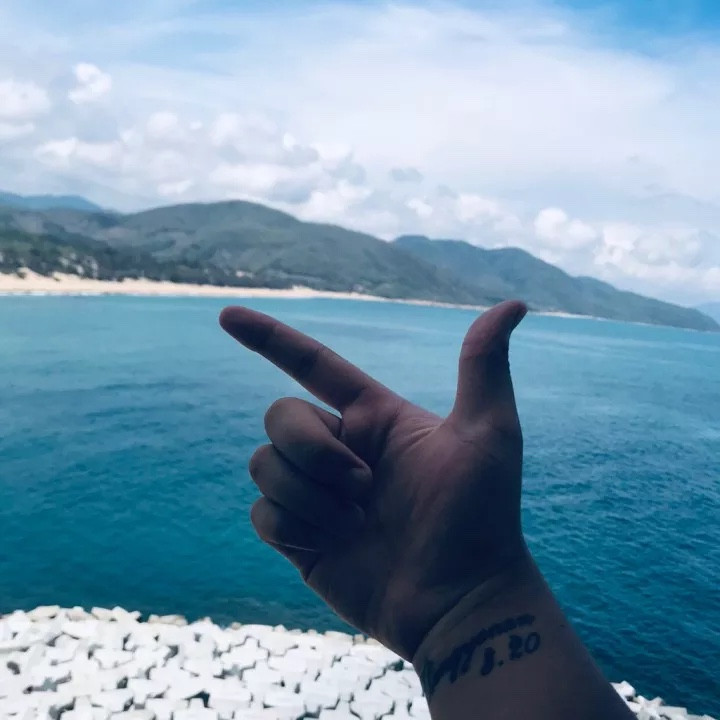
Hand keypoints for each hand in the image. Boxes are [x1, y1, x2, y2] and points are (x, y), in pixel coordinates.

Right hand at [219, 300, 527, 660]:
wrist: (459, 601)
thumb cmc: (481, 516)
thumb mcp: (489, 434)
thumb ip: (484, 365)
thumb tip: (515, 304)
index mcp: (372, 417)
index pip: (311, 364)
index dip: (269, 339)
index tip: (228, 316)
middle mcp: (339, 448)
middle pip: (280, 416)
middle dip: (315, 450)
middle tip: (365, 487)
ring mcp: (316, 493)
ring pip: (264, 464)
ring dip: (310, 497)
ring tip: (357, 523)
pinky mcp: (299, 535)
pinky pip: (261, 512)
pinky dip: (293, 526)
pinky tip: (331, 544)